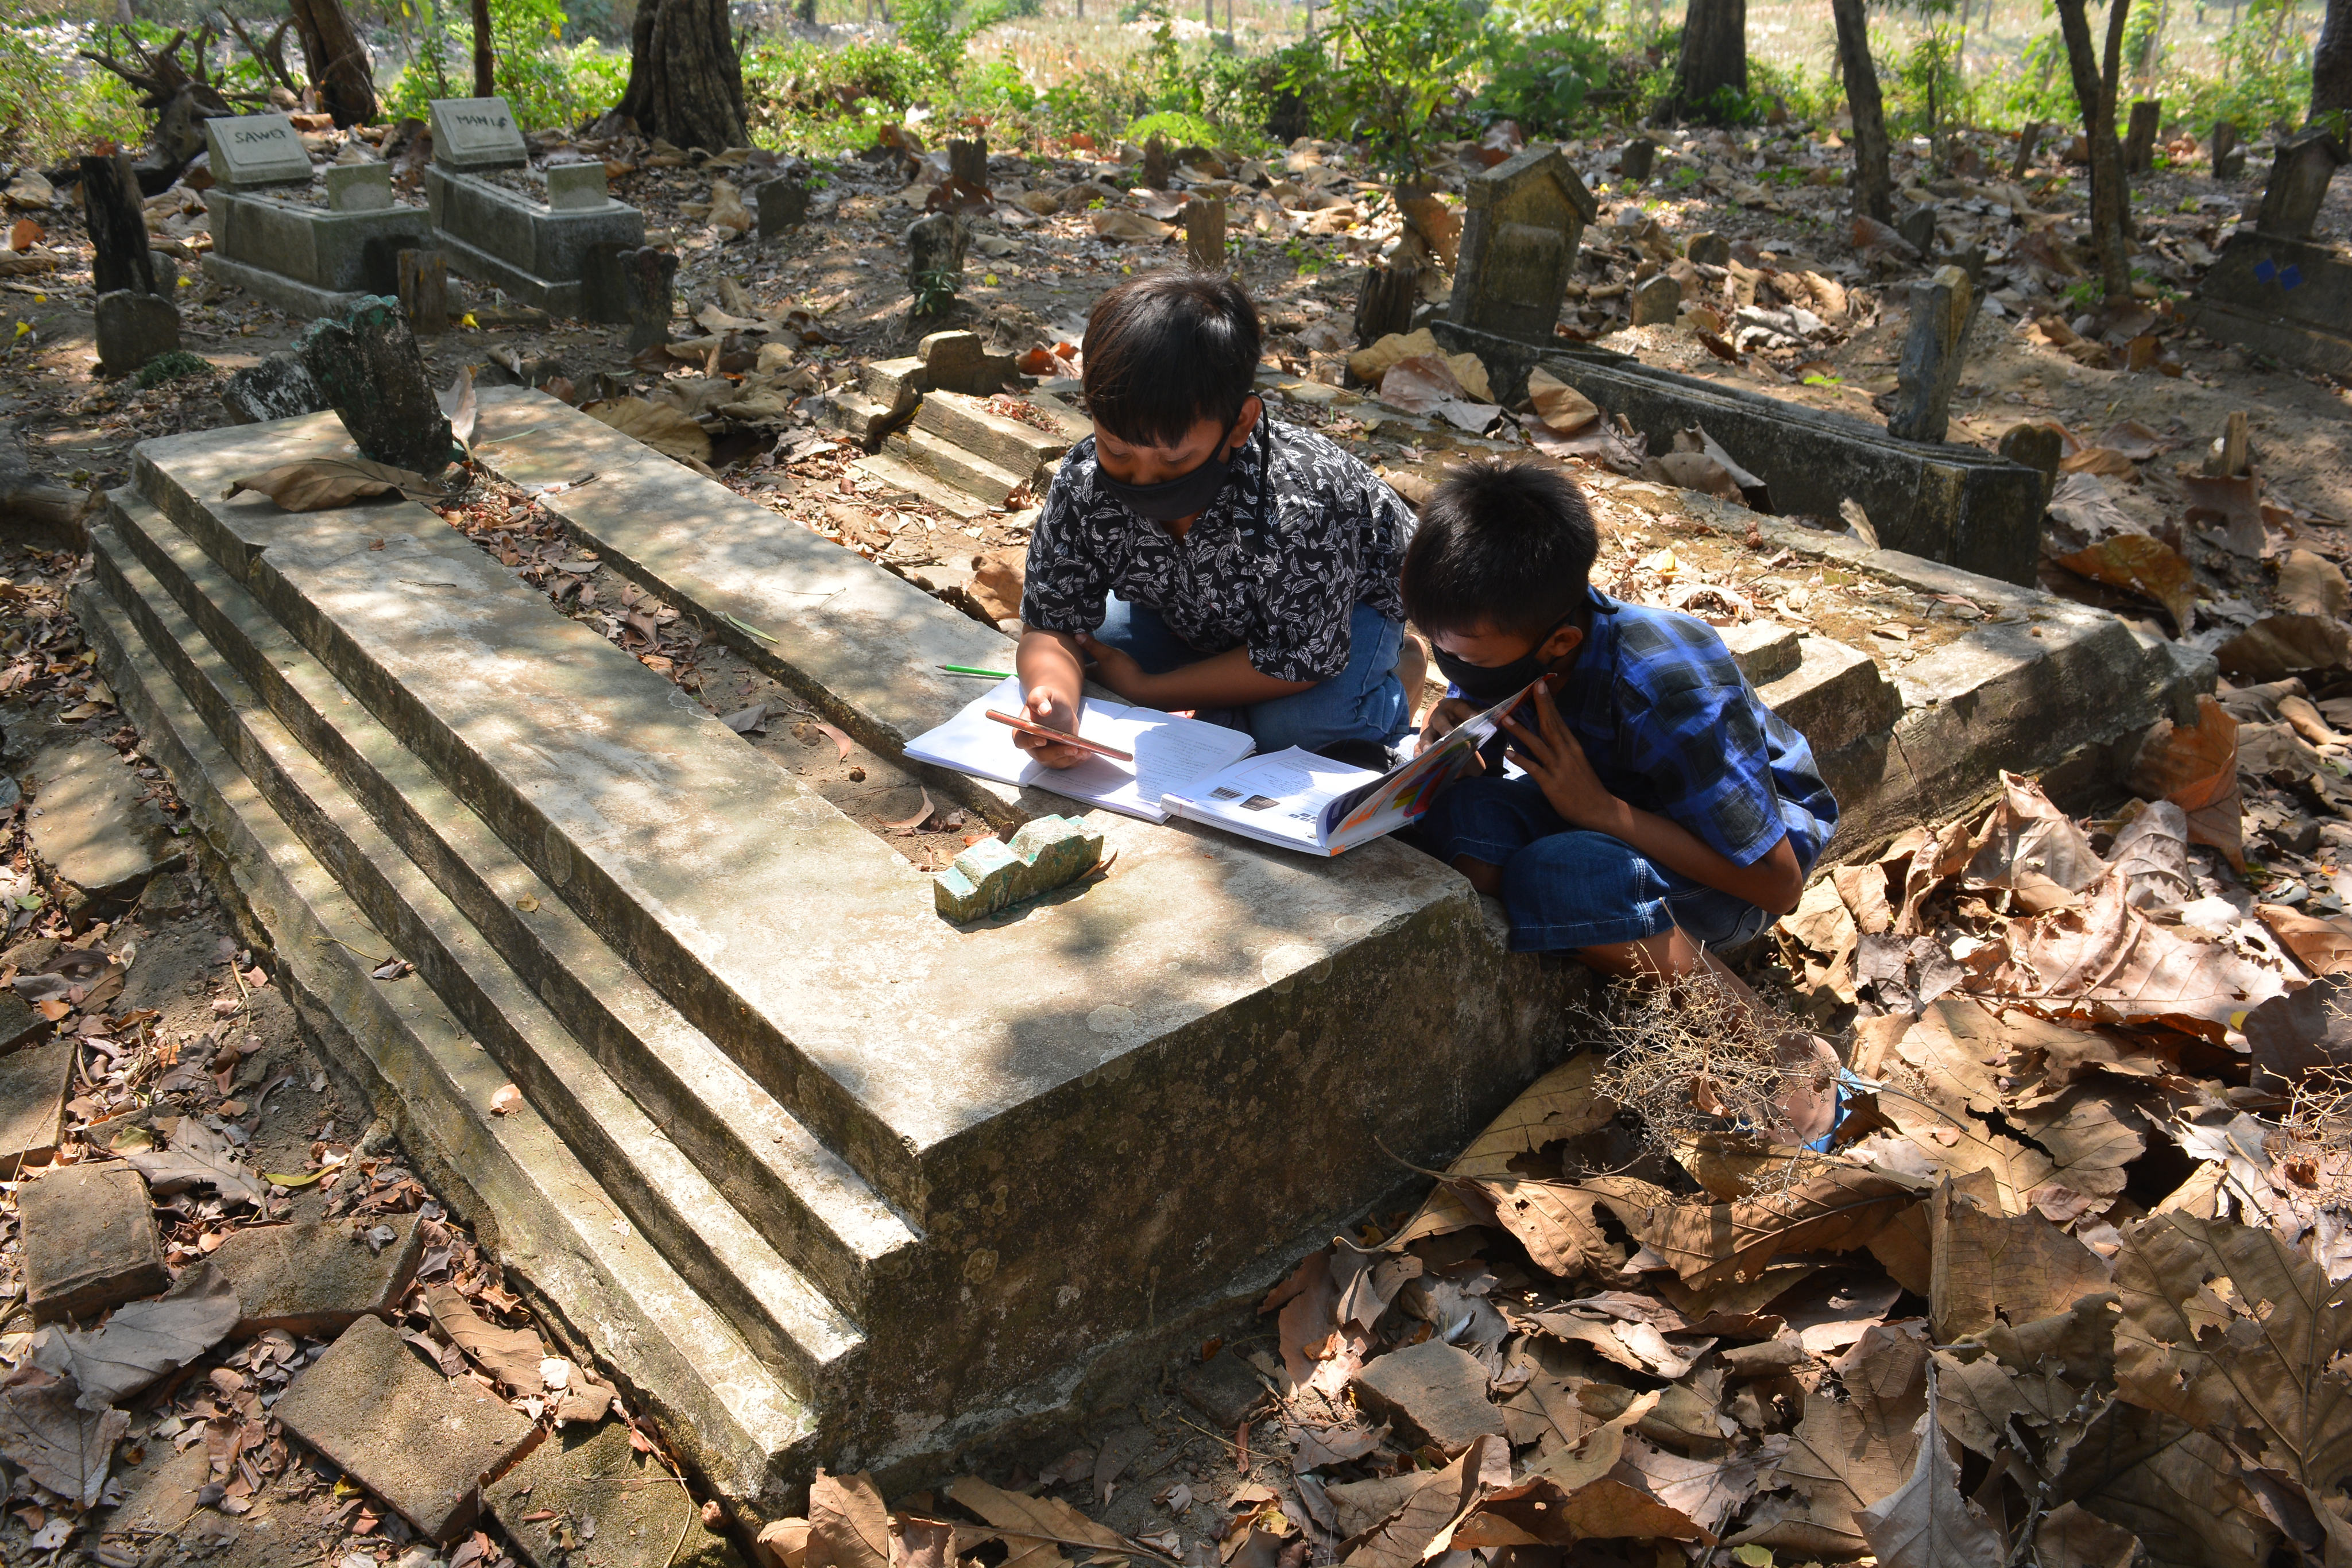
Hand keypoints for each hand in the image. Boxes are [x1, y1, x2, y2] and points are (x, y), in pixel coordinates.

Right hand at [1013, 686, 1090, 769]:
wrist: (1059, 707)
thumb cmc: (1047, 699)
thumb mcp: (1042, 693)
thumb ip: (1039, 700)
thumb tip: (1044, 710)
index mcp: (1023, 731)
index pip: (1022, 741)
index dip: (1030, 742)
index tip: (1043, 740)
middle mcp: (1032, 745)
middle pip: (1041, 755)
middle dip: (1057, 753)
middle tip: (1072, 748)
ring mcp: (1045, 752)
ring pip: (1055, 762)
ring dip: (1069, 759)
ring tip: (1083, 752)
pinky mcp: (1058, 756)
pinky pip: (1066, 763)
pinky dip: (1076, 760)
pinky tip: (1085, 753)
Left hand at [1076, 632, 1151, 701]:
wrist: (1141, 690)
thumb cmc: (1122, 671)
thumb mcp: (1107, 654)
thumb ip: (1092, 645)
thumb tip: (1076, 635)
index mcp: (1090, 673)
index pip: (1076, 663)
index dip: (1073, 654)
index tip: (1070, 646)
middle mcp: (1095, 681)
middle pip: (1084, 670)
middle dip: (1081, 661)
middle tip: (1077, 651)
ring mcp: (1105, 685)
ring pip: (1094, 673)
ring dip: (1092, 666)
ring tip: (1089, 656)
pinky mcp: (1114, 686)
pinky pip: (1104, 676)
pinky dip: (1103, 671)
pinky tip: (1107, 667)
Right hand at [1417, 696, 1477, 754]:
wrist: (1449, 716)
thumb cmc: (1464, 715)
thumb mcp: (1473, 711)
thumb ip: (1483, 714)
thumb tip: (1498, 716)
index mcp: (1453, 706)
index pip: (1461, 708)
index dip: (1468, 713)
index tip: (1475, 718)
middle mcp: (1439, 717)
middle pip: (1440, 722)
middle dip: (1445, 728)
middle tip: (1450, 734)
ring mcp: (1430, 729)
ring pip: (1426, 735)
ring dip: (1428, 743)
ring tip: (1431, 751)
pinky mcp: (1424, 741)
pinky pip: (1417, 747)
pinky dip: (1418, 753)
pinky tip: (1420, 760)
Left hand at [1499, 682, 1615, 828]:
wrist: (1600, 810)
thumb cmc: (1587, 786)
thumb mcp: (1578, 761)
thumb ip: (1564, 747)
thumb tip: (1550, 733)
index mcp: (1573, 747)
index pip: (1559, 720)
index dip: (1548, 703)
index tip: (1539, 686)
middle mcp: (1566, 753)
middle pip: (1550, 726)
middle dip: (1539, 706)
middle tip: (1528, 689)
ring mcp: (1559, 768)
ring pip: (1538, 745)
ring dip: (1521, 731)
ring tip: (1505, 719)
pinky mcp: (1551, 784)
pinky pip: (1533, 769)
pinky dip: (1521, 760)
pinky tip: (1508, 752)